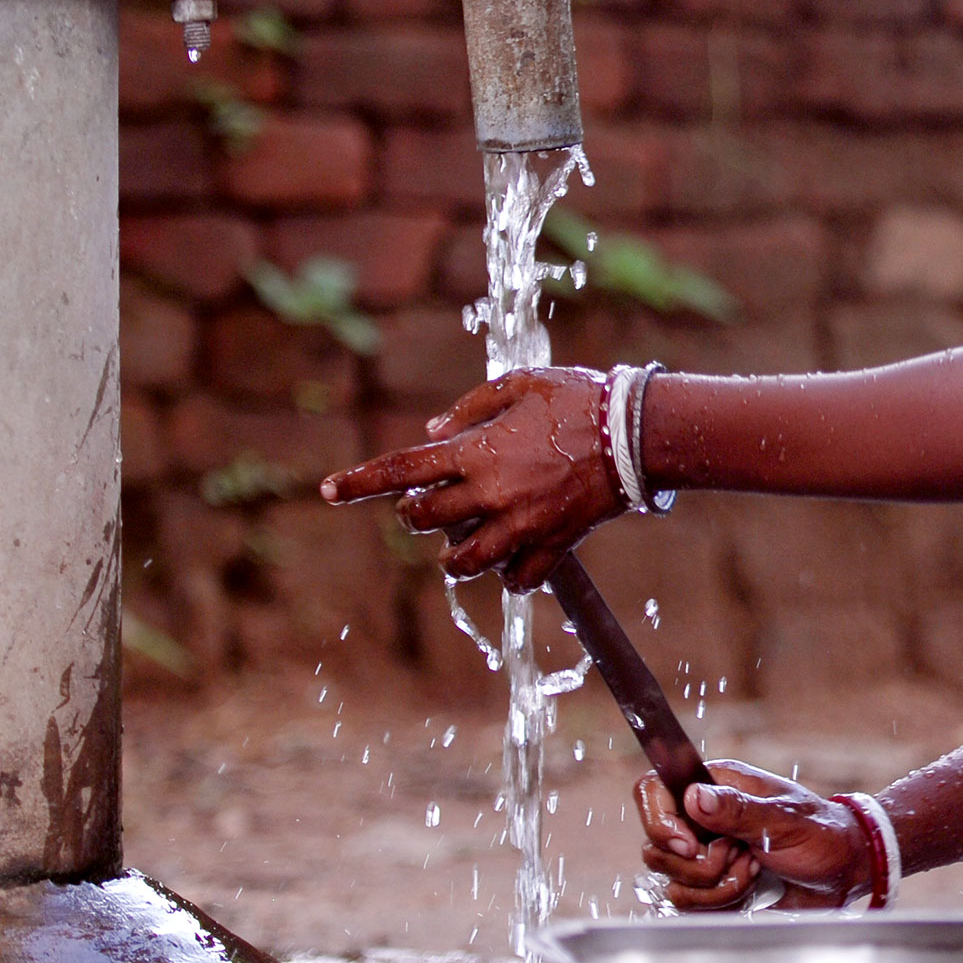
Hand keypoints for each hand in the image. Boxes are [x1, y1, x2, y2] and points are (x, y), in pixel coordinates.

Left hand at [319, 367, 623, 590]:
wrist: (635, 435)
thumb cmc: (578, 399)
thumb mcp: (520, 384)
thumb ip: (472, 407)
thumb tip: (434, 428)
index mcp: (477, 452)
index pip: (400, 472)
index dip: (358, 482)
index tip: (327, 491)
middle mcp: (490, 494)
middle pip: (425, 520)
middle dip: (417, 515)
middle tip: (429, 506)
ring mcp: (521, 525)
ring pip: (463, 561)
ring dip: (454, 555)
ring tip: (463, 544)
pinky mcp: (552, 545)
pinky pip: (517, 578)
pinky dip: (508, 574)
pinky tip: (512, 561)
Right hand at [634, 760, 870, 911]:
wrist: (842, 871)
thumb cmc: (821, 834)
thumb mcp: (784, 820)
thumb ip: (739, 810)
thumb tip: (694, 796)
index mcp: (714, 787)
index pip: (652, 791)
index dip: (660, 822)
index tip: (690, 846)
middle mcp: (701, 818)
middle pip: (656, 848)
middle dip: (701, 865)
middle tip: (743, 855)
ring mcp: (703, 853)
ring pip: (673, 881)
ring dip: (718, 886)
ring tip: (755, 869)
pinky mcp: (710, 885)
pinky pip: (690, 904)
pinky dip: (723, 902)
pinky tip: (753, 887)